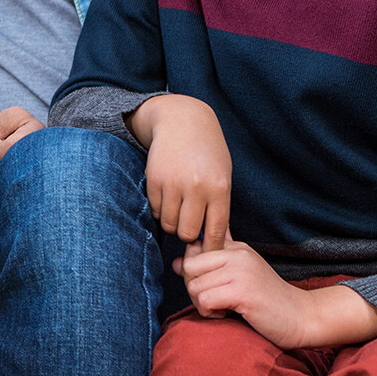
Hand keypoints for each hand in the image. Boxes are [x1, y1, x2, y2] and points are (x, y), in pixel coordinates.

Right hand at [127, 94, 230, 250]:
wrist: (182, 121)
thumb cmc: (208, 151)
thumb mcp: (222, 176)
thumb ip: (219, 207)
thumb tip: (216, 240)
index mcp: (219, 188)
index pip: (215, 231)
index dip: (210, 248)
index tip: (206, 254)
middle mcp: (196, 187)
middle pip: (187, 233)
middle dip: (188, 234)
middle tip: (189, 225)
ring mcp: (173, 183)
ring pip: (169, 224)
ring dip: (173, 222)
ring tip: (178, 209)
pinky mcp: (154, 180)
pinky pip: (156, 210)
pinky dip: (161, 209)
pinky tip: (168, 196)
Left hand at [174, 239, 376, 348]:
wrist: (302, 317)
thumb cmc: (268, 299)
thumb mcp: (240, 274)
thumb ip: (212, 265)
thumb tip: (177, 262)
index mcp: (236, 247)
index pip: (193, 250)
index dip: (193, 273)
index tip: (210, 286)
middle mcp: (238, 254)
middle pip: (189, 266)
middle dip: (194, 288)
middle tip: (213, 301)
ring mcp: (241, 271)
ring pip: (194, 286)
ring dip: (202, 304)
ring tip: (222, 308)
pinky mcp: (243, 292)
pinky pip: (205, 300)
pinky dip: (210, 313)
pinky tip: (227, 314)